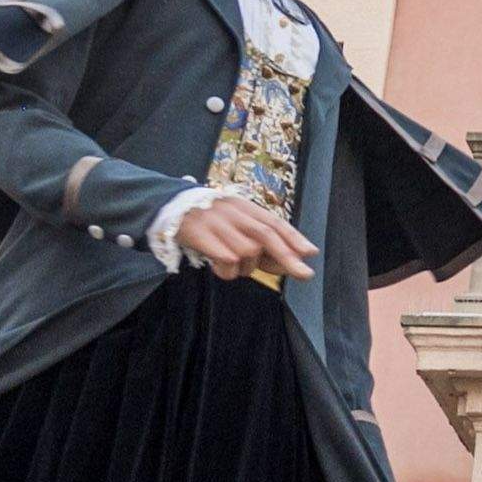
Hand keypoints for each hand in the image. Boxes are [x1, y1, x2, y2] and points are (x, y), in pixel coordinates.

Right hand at [173, 194, 318, 282]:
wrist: (171, 207)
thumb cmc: (211, 222)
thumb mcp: (236, 225)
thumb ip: (261, 242)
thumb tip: (291, 261)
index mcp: (246, 209)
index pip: (275, 222)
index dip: (294, 238)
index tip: (311, 253)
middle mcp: (234, 213)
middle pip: (266, 235)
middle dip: (288, 256)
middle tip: (305, 274)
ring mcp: (218, 223)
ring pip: (247, 252)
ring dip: (245, 268)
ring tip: (231, 266)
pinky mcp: (200, 234)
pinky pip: (226, 259)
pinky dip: (227, 271)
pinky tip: (219, 267)